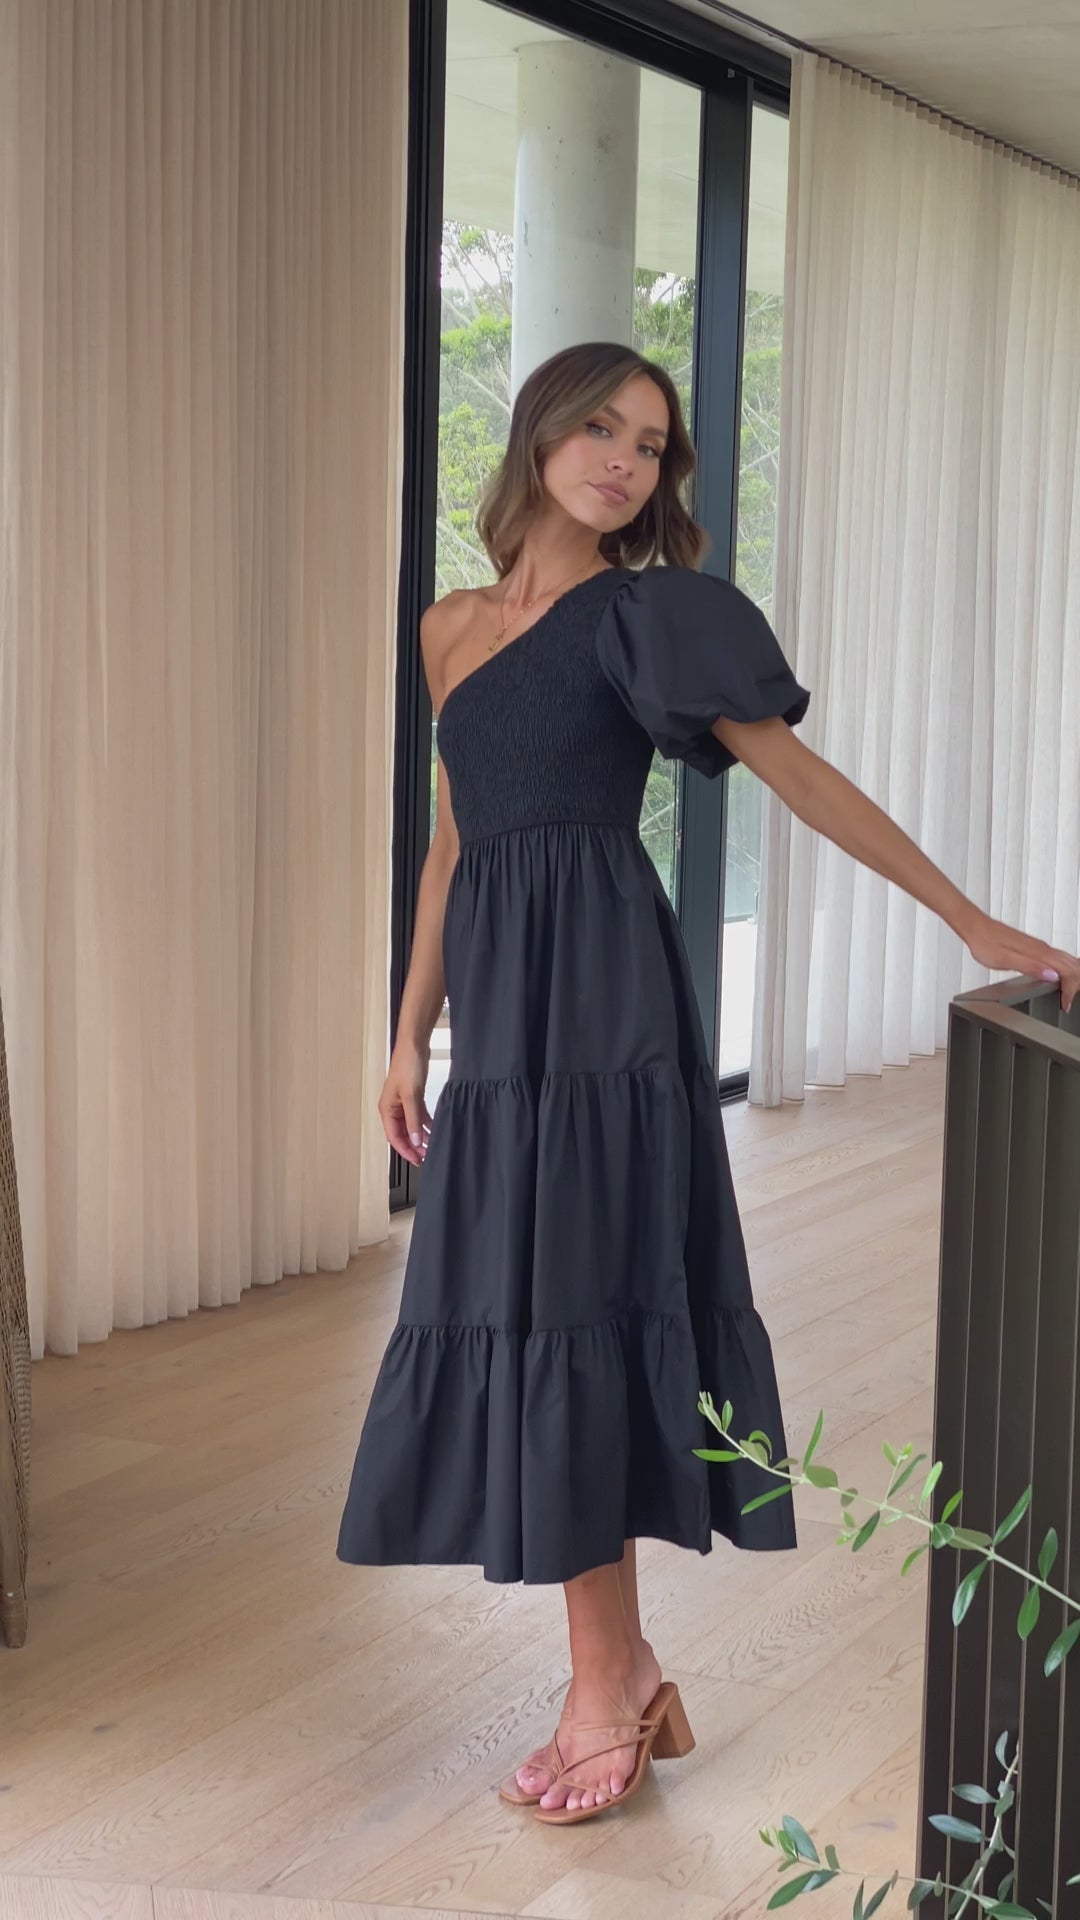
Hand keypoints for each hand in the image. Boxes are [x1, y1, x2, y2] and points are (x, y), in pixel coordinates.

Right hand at [379, 1043, 432, 1165]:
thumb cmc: (407, 1065)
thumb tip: (415, 1141)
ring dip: (420, 1137)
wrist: (415, 1045)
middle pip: (402, 1133)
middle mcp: (393, 1108)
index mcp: (387, 1109)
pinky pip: (418, 1116)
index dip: (405, 1150)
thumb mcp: (411, 1096)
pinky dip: (426, 1124)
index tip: (417, 1160)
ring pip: (411, 1126)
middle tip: (426, 1156)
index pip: (394, 1137)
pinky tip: (434, 1130)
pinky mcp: (413, 1097)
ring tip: (431, 1146)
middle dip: (414, 1146)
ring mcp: (403, 1103)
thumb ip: (413, 1120)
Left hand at [965, 912, 1079, 1014]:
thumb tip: (1052, 975)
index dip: (1070, 990)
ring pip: (1067, 960)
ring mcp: (1039, 947)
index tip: (1065, 1004)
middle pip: (1072, 965)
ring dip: (1072, 977)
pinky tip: (1059, 977)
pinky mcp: (1034, 947)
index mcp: (1038, 952)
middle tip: (1068, 1001)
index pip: (1067, 971)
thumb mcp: (1005, 960)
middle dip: (1075, 985)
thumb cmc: (985, 943)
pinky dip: (1064, 970)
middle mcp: (1041, 948)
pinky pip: (1058, 958)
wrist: (976, 928)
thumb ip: (1030, 967)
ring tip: (1068, 994)